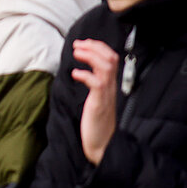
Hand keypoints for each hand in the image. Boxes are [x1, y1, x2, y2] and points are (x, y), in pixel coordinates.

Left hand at [70, 39, 119, 165]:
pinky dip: (86, 75)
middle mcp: (110, 87)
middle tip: (78, 44)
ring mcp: (106, 95)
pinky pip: (97, 84)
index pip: (111, 58)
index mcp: (109, 85)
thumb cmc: (96, 123)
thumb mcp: (96, 100)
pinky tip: (75, 74)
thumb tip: (84, 73)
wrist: (102, 144)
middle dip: (94, 46)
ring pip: (106, 67)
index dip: (99, 47)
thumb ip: (94, 85)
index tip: (84, 43)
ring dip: (90, 56)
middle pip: (111, 58)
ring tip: (76, 52)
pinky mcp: (99, 104)